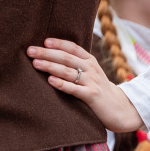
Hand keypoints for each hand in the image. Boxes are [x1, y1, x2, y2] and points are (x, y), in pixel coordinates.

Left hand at [27, 38, 144, 132]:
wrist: (120, 109)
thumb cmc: (99, 90)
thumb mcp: (91, 74)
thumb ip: (76, 65)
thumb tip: (52, 57)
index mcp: (90, 61)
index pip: (73, 48)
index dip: (58, 43)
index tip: (43, 41)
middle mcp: (91, 68)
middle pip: (66, 58)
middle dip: (47, 53)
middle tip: (30, 51)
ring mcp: (92, 81)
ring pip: (68, 71)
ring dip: (50, 66)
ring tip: (36, 63)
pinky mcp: (92, 95)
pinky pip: (74, 89)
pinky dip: (62, 84)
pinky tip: (50, 81)